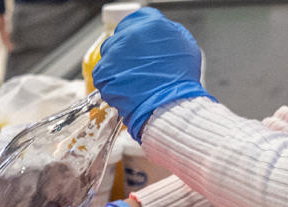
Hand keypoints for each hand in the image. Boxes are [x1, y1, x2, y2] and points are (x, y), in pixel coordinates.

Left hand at [92, 7, 213, 139]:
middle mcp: (130, 35)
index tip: (138, 46)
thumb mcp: (185, 45)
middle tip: (135, 66)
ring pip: (108, 54)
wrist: (170, 105)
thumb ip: (168, 33)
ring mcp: (114, 53)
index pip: (134, 21)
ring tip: (131, 80)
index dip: (137, 35)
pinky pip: (101, 73)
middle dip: (126, 51)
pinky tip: (123, 88)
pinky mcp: (103, 72)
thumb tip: (158, 32)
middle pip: (120, 37)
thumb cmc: (181, 80)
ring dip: (117, 65)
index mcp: (151, 24)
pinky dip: (109, 81)